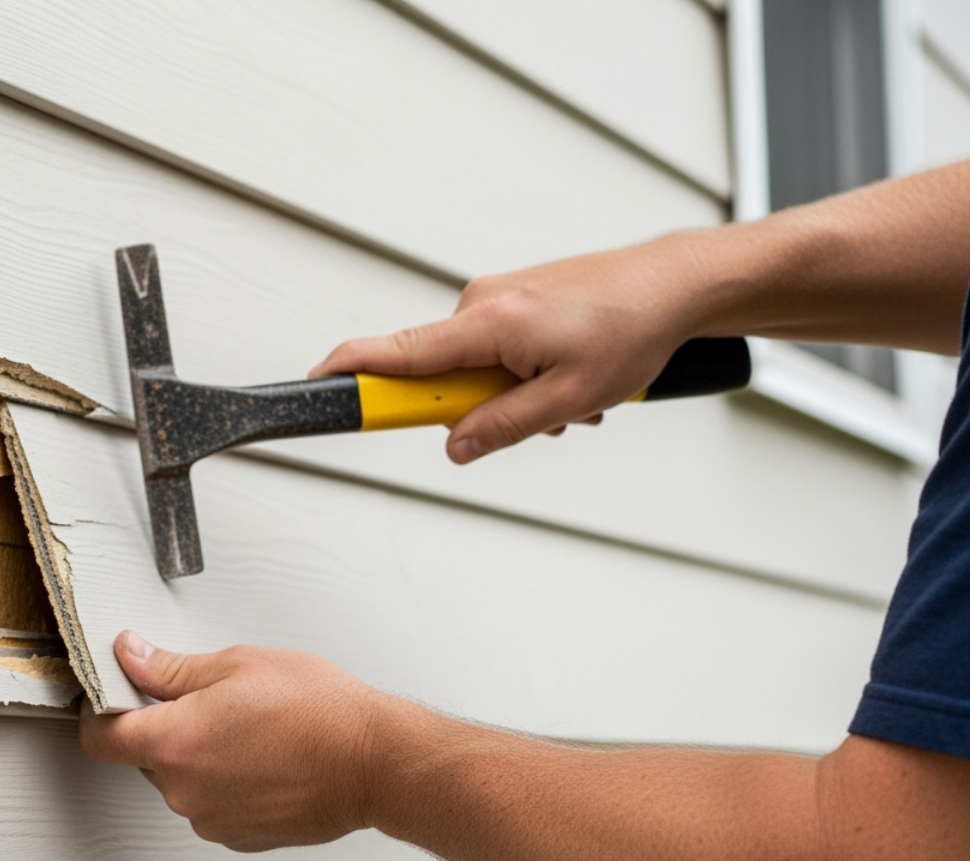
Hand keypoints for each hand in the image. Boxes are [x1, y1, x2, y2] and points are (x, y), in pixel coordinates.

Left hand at [79, 631, 398, 850]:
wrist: (374, 761)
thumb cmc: (319, 711)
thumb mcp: (237, 665)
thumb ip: (170, 669)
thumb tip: (131, 656)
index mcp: (175, 743)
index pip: (101, 738)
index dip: (99, 714)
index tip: (111, 697)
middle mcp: (185, 791)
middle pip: (145, 757)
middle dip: (165, 727)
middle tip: (210, 700)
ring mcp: (212, 819)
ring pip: (182, 781)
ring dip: (200, 756)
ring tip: (250, 729)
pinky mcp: (240, 836)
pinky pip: (213, 804)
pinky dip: (227, 782)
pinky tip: (263, 758)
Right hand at [311, 234, 710, 462]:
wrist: (675, 284)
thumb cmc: (633, 328)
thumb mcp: (570, 398)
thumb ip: (504, 427)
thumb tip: (456, 445)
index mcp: (488, 321)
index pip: (399, 352)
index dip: (352, 373)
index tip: (315, 386)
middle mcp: (482, 299)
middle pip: (441, 372)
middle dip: (482, 406)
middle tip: (544, 414)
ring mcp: (497, 295)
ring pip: (477, 366)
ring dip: (515, 392)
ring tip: (574, 391)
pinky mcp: (514, 296)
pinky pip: (497, 348)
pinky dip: (526, 371)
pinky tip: (571, 374)